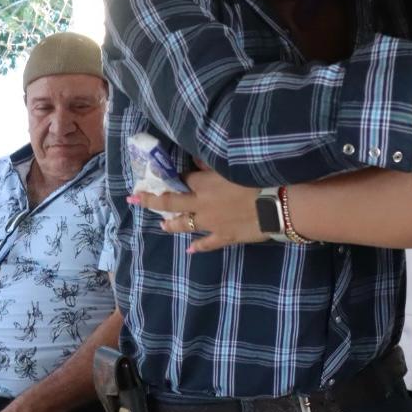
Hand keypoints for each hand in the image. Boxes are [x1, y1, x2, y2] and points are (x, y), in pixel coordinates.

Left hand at [131, 170, 266, 254]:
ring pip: (184, 225)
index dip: (171, 177)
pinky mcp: (224, 237)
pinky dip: (198, 247)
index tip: (158, 175)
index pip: (182, 179)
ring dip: (171, 224)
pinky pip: (207, 244)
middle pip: (171, 202)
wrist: (275, 206)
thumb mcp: (233, 166)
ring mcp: (210, 224)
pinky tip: (190, 250)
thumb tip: (195, 161)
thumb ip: (211, 164)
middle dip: (152, 200)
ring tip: (162, 225)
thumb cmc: (256, 179)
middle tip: (135, 199)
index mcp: (202, 184)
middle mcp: (200, 204)